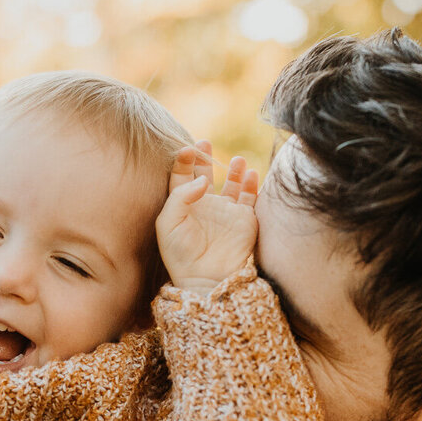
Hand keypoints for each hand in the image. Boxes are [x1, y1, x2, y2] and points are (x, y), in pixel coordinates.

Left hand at [155, 141, 258, 294]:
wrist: (206, 277)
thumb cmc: (181, 254)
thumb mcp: (168, 223)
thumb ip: (181, 196)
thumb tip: (204, 179)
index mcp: (181, 206)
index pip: (180, 177)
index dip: (183, 161)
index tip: (187, 149)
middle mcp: (203, 206)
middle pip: (203, 176)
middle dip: (204, 158)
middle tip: (204, 143)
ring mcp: (225, 212)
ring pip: (231, 184)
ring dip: (234, 170)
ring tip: (237, 159)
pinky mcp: (244, 219)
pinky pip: (250, 197)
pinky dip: (252, 183)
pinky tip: (251, 173)